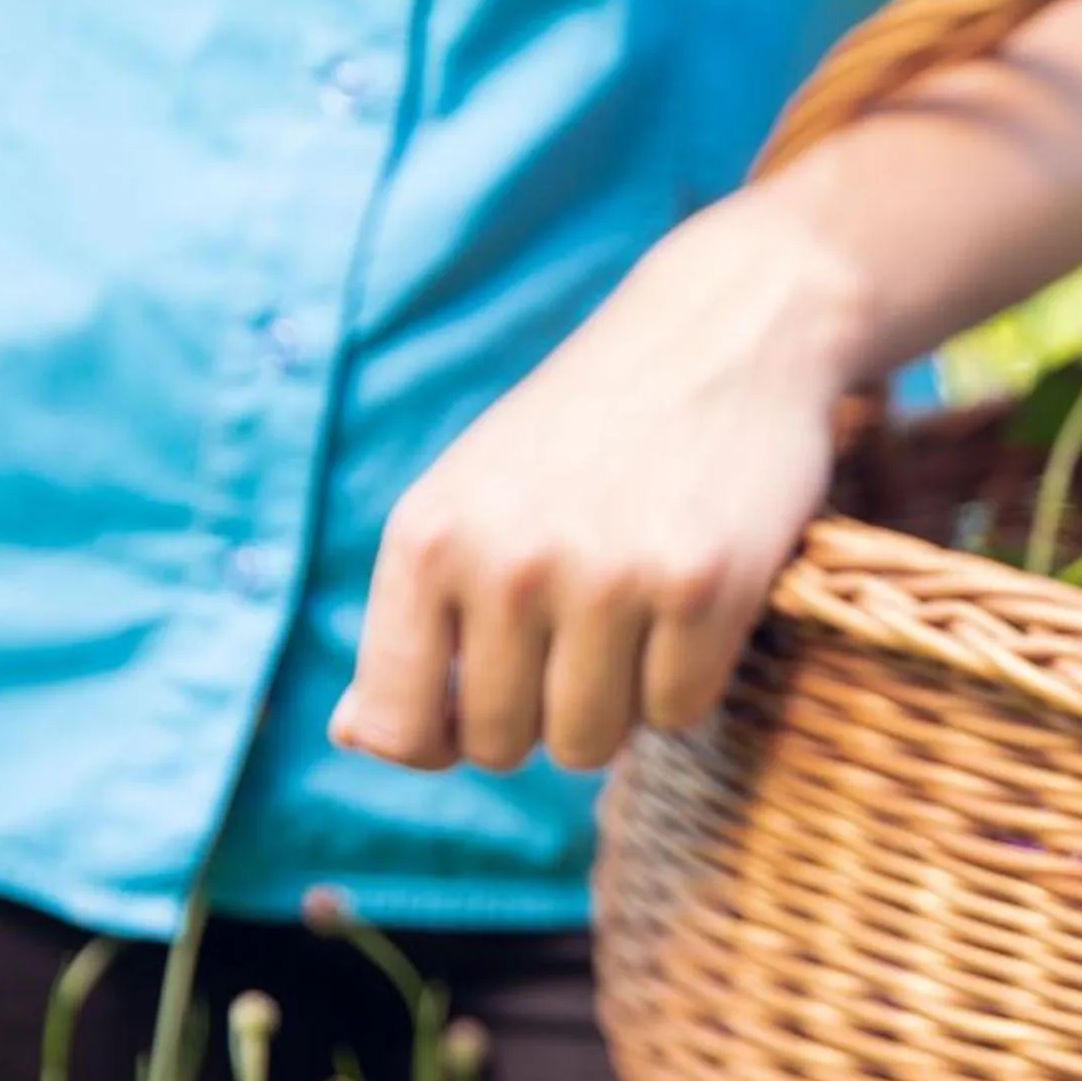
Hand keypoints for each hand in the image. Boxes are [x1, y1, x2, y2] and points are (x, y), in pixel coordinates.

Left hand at [331, 188, 863, 771]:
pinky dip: (688, 679)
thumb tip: (355, 739)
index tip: (481, 697)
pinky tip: (691, 608)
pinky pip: (677, 710)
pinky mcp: (700, 586)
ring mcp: (607, 575)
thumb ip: (412, 618)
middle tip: (577, 638)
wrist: (726, 334)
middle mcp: (507, 560)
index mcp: (428, 536)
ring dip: (617, 703)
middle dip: (541, 715)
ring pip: (590, 743)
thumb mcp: (469, 500)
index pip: (399, 725)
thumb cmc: (588, 432)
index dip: (442, 738)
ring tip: (635, 620)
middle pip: (502, 747)